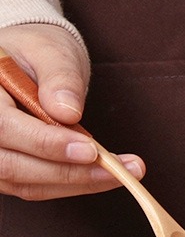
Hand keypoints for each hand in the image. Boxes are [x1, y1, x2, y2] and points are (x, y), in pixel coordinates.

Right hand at [0, 23, 144, 199]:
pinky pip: (34, 186)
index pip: (5, 129)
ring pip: (25, 183)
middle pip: (13, 166)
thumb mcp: (50, 50)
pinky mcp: (5, 167)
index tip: (90, 150)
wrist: (27, 60)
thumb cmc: (36, 50)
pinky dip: (70, 183)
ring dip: (76, 182)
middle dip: (70, 172)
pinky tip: (104, 174)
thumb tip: (68, 112)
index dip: (47, 143)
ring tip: (122, 172)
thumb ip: (59, 77)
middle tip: (119, 170)